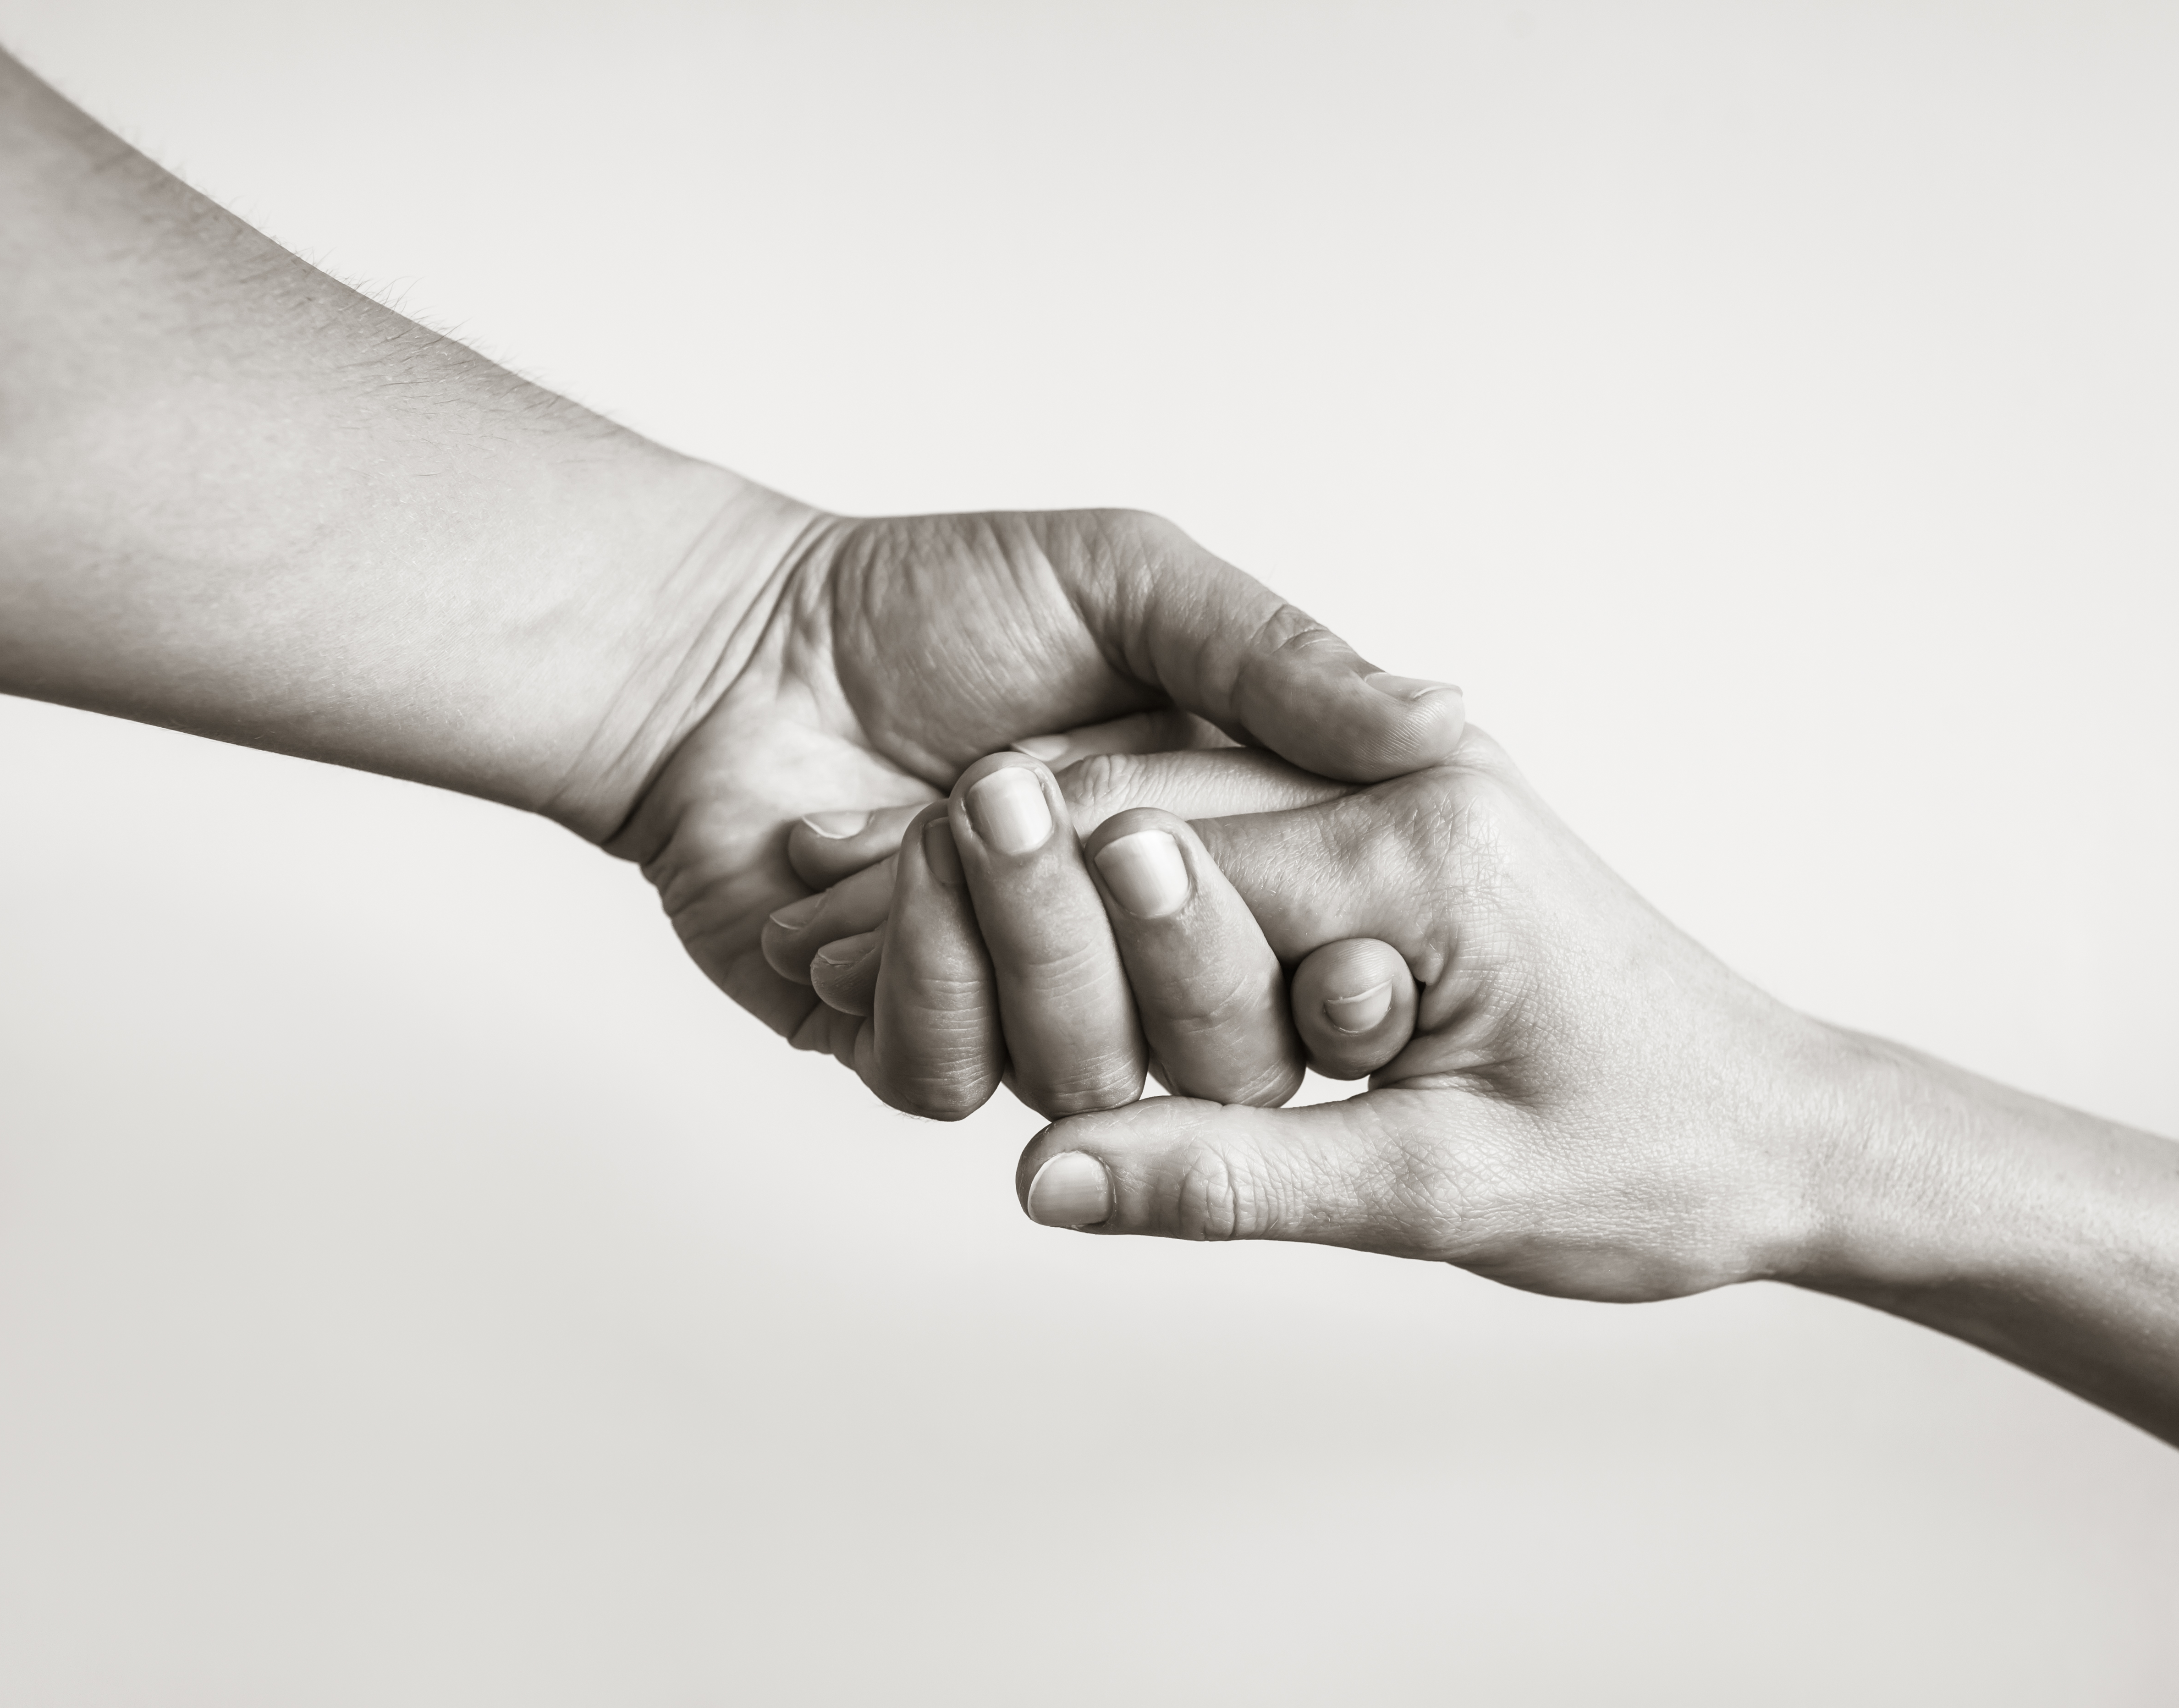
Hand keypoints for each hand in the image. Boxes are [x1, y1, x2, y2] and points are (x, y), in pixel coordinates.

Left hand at [600, 505, 1464, 1041]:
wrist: (732, 646)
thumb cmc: (930, 598)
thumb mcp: (1132, 582)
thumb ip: (1280, 660)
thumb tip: (1446, 718)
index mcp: (1218, 856)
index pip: (1322, 950)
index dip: (1317, 930)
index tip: (1263, 855)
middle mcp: (1137, 956)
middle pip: (1227, 1045)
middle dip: (1165, 939)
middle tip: (1078, 805)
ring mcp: (1027, 1014)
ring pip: (1090, 1070)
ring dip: (1031, 937)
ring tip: (962, 802)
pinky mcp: (914, 1047)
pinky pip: (952, 1073)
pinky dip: (919, 967)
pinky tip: (858, 866)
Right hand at [788, 730, 1843, 1300]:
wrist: (1783, 1131)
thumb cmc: (1654, 1162)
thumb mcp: (1445, 1192)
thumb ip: (1237, 1177)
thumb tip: (1048, 1178)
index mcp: (1415, 848)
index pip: (1155, 861)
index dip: (1004, 927)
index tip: (847, 965)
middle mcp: (1406, 790)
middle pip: (1146, 817)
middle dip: (997, 887)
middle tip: (827, 931)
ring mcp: (1406, 801)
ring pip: (1172, 820)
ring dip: (1045, 888)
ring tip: (884, 926)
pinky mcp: (1398, 841)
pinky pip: (1227, 846)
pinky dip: (1128, 901)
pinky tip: (1034, 949)